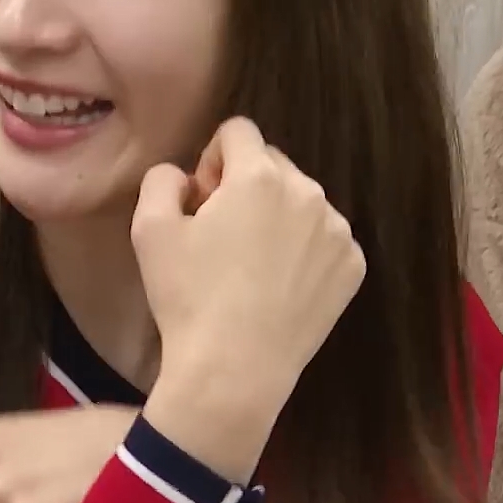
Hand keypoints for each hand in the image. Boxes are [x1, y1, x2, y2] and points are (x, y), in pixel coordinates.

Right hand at [131, 117, 365, 478]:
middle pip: (272, 164)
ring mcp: (338, 231)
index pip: (238, 131)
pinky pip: (324, 238)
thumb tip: (184, 175)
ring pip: (301, 201)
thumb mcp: (149, 230)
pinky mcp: (353, 267)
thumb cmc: (188, 297)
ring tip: (253, 266)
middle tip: (223, 235)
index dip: (212, 160)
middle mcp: (308, 192)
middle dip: (246, 185)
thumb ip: (162, 180)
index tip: (203, 200)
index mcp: (259, 176)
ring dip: (278, 216)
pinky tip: (280, 286)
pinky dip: (304, 251)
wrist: (235, 371)